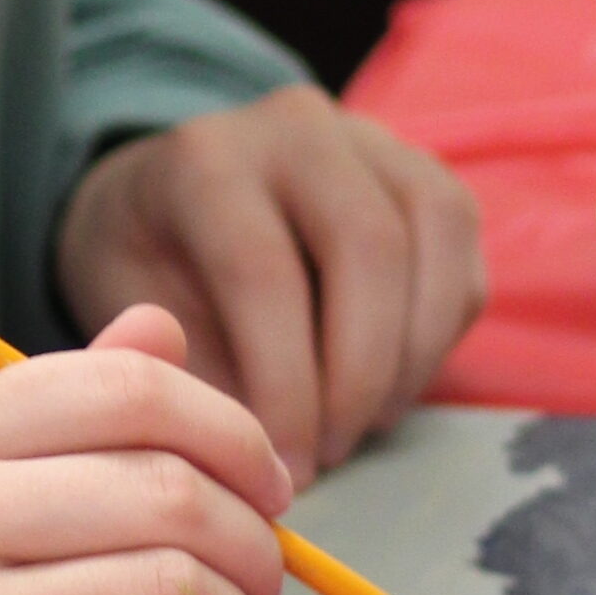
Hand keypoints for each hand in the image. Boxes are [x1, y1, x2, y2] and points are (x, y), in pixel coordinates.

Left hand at [53, 90, 485, 491]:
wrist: (168, 199)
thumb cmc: (149, 269)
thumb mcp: (131, 315)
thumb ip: (192, 375)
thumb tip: (255, 456)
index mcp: (206, 158)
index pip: (263, 270)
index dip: (284, 384)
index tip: (283, 468)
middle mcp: (297, 126)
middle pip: (368, 245)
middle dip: (359, 375)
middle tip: (330, 454)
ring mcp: (374, 141)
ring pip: (435, 239)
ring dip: (410, 360)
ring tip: (361, 427)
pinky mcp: (426, 175)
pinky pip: (463, 258)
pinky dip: (438, 339)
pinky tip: (388, 388)